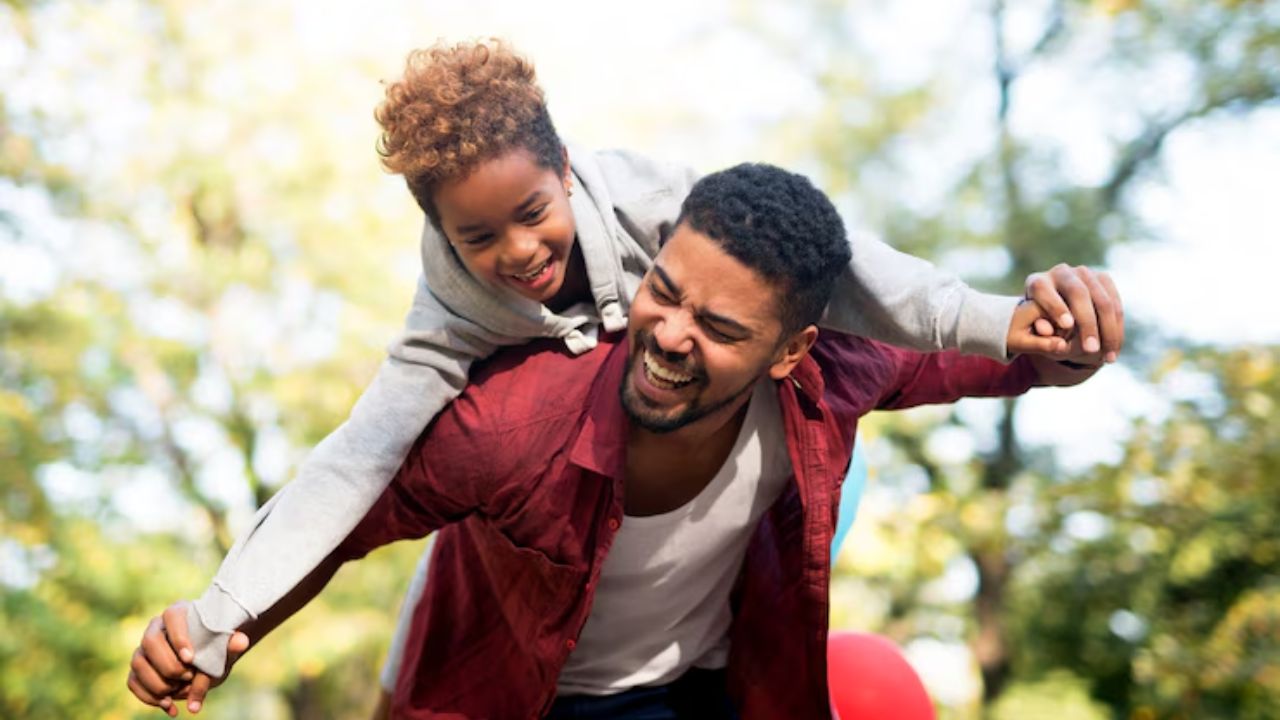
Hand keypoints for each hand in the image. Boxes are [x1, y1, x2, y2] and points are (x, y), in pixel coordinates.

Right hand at [126, 601, 248, 715]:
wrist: (206, 664)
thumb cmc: (215, 650)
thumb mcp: (225, 650)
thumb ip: (232, 645)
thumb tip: (241, 641)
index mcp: (178, 614)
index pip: (172, 616)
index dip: (179, 637)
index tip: (190, 658)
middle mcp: (156, 628)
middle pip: (149, 641)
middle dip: (168, 664)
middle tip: (188, 677)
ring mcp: (143, 649)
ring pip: (138, 663)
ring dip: (157, 683)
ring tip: (177, 692)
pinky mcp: (138, 669)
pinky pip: (133, 682)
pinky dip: (148, 697)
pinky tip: (169, 706)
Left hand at [1009, 264, 1123, 362]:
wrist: (1055, 314)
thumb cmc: (1040, 328)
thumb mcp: (1032, 334)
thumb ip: (1038, 334)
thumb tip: (1047, 331)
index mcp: (1037, 283)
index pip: (1044, 290)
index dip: (1055, 306)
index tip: (1066, 325)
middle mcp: (1061, 273)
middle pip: (1078, 293)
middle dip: (1087, 323)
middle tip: (1091, 350)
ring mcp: (1084, 274)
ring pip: (1102, 300)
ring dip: (1108, 330)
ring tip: (1107, 357)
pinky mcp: (1103, 279)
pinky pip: (1115, 303)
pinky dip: (1117, 328)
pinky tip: (1115, 350)